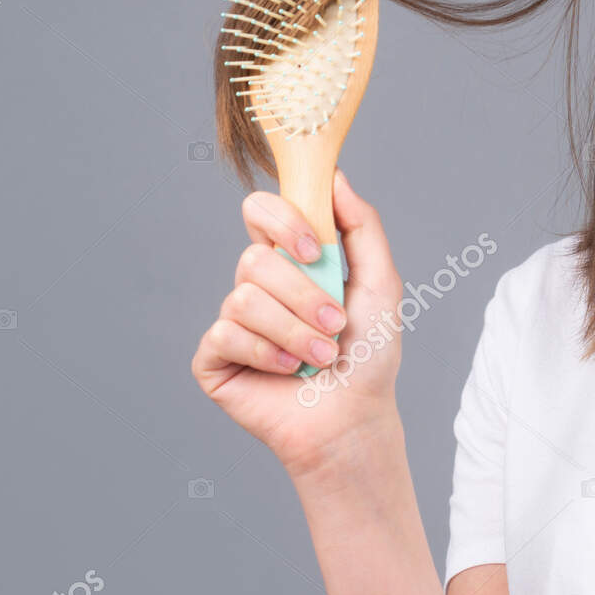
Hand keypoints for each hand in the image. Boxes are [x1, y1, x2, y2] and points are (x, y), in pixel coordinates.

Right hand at [191, 170, 405, 475]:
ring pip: (244, 298)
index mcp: (290, 260)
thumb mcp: (381, 282)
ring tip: (322, 354)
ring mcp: (232, 321)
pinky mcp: (214, 358)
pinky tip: (291, 370)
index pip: (261, 211)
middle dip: (303, 294)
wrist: (354, 417)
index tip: (317, 251)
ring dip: (295, 330)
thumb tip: (335, 177)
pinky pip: (226, 335)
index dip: (282, 221)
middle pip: (254, 258)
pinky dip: (269, 354)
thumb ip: (362, 226)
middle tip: (336, 322)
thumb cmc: (369, 353)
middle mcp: (256, 285)